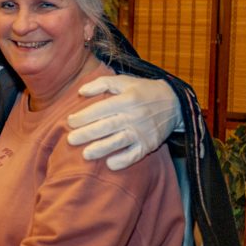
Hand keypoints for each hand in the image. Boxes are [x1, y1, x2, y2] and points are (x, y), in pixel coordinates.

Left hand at [67, 75, 182, 170]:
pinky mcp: (149, 144)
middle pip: (107, 126)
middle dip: (87, 133)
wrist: (175, 103)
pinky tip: (110, 164)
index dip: (84, 115)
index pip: (101, 108)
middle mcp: (134, 115)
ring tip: (85, 154)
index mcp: (127, 99)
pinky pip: (135, 154)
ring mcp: (142, 131)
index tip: (70, 121)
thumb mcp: (124, 81)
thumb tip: (81, 92)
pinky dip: (124, 160)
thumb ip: (101, 83)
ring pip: (119, 141)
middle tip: (71, 139)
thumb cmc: (143, 90)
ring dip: (102, 148)